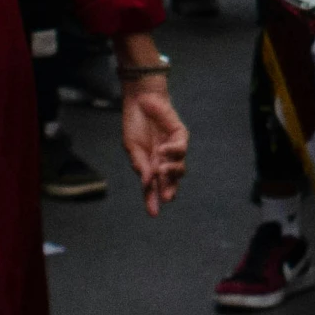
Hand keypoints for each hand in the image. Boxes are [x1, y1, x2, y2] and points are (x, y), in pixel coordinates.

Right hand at [121, 80, 188, 215]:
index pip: (152, 187)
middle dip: (169, 189)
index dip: (152, 200)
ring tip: (161, 170)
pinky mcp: (180, 134)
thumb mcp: (133, 148)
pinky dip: (173, 152)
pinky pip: (181, 147)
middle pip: (171, 181)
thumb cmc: (135, 124)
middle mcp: (163, 160)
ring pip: (180, 167)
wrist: (141, 100)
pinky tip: (163, 150)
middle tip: (166, 196)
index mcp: (149, 165)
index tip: (153, 214)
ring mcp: (173, 148)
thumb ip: (140, 166)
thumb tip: (146, 183)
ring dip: (172, 172)